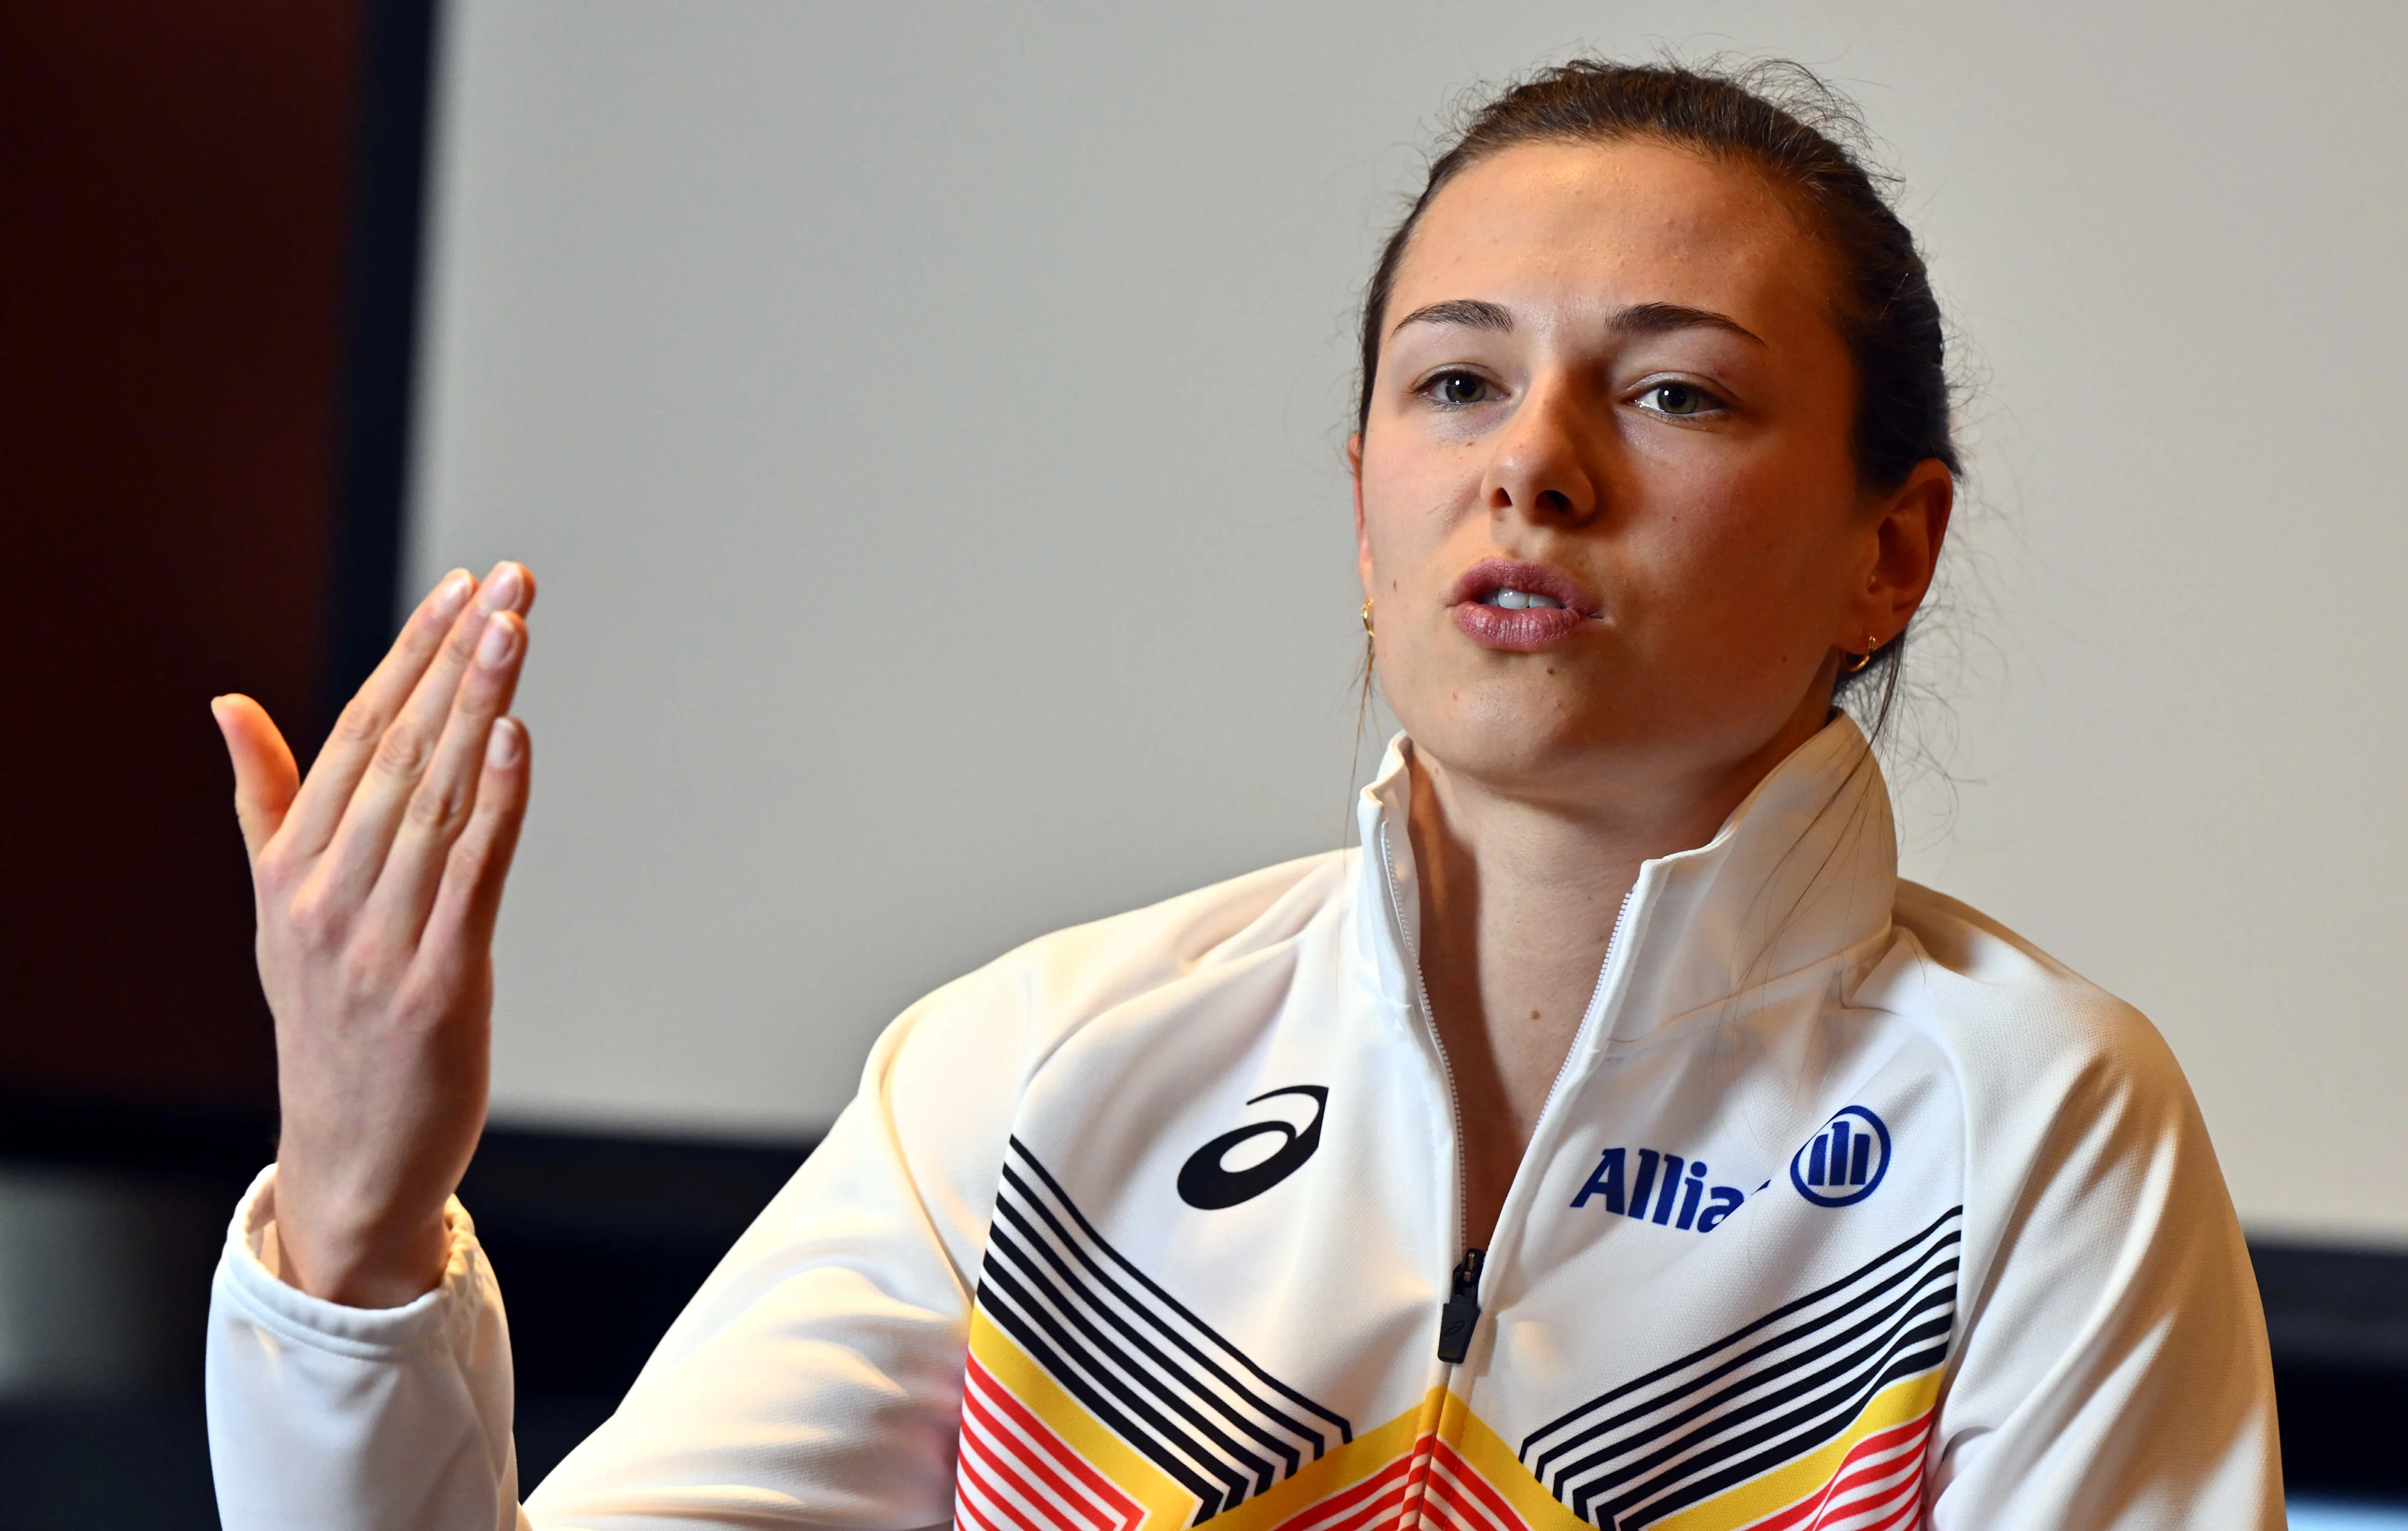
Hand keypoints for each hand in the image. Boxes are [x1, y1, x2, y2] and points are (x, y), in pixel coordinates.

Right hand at [213, 562, 534, 1306]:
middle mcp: (326, 892)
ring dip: (479, 706)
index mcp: (292, 866)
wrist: (347, 1155)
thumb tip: (230, 702)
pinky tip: (518, 737)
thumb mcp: (278, 907)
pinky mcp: (435, 983)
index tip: (463, 587)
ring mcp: (378, 938)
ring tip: (515, 628)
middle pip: (401, 749)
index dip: (411, 654)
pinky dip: (497, 802)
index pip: (357, 732)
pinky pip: (471, 875)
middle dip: (457, 657)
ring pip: (436, 797)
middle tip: (508, 581)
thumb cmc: (326, 1020)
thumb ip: (265, 801)